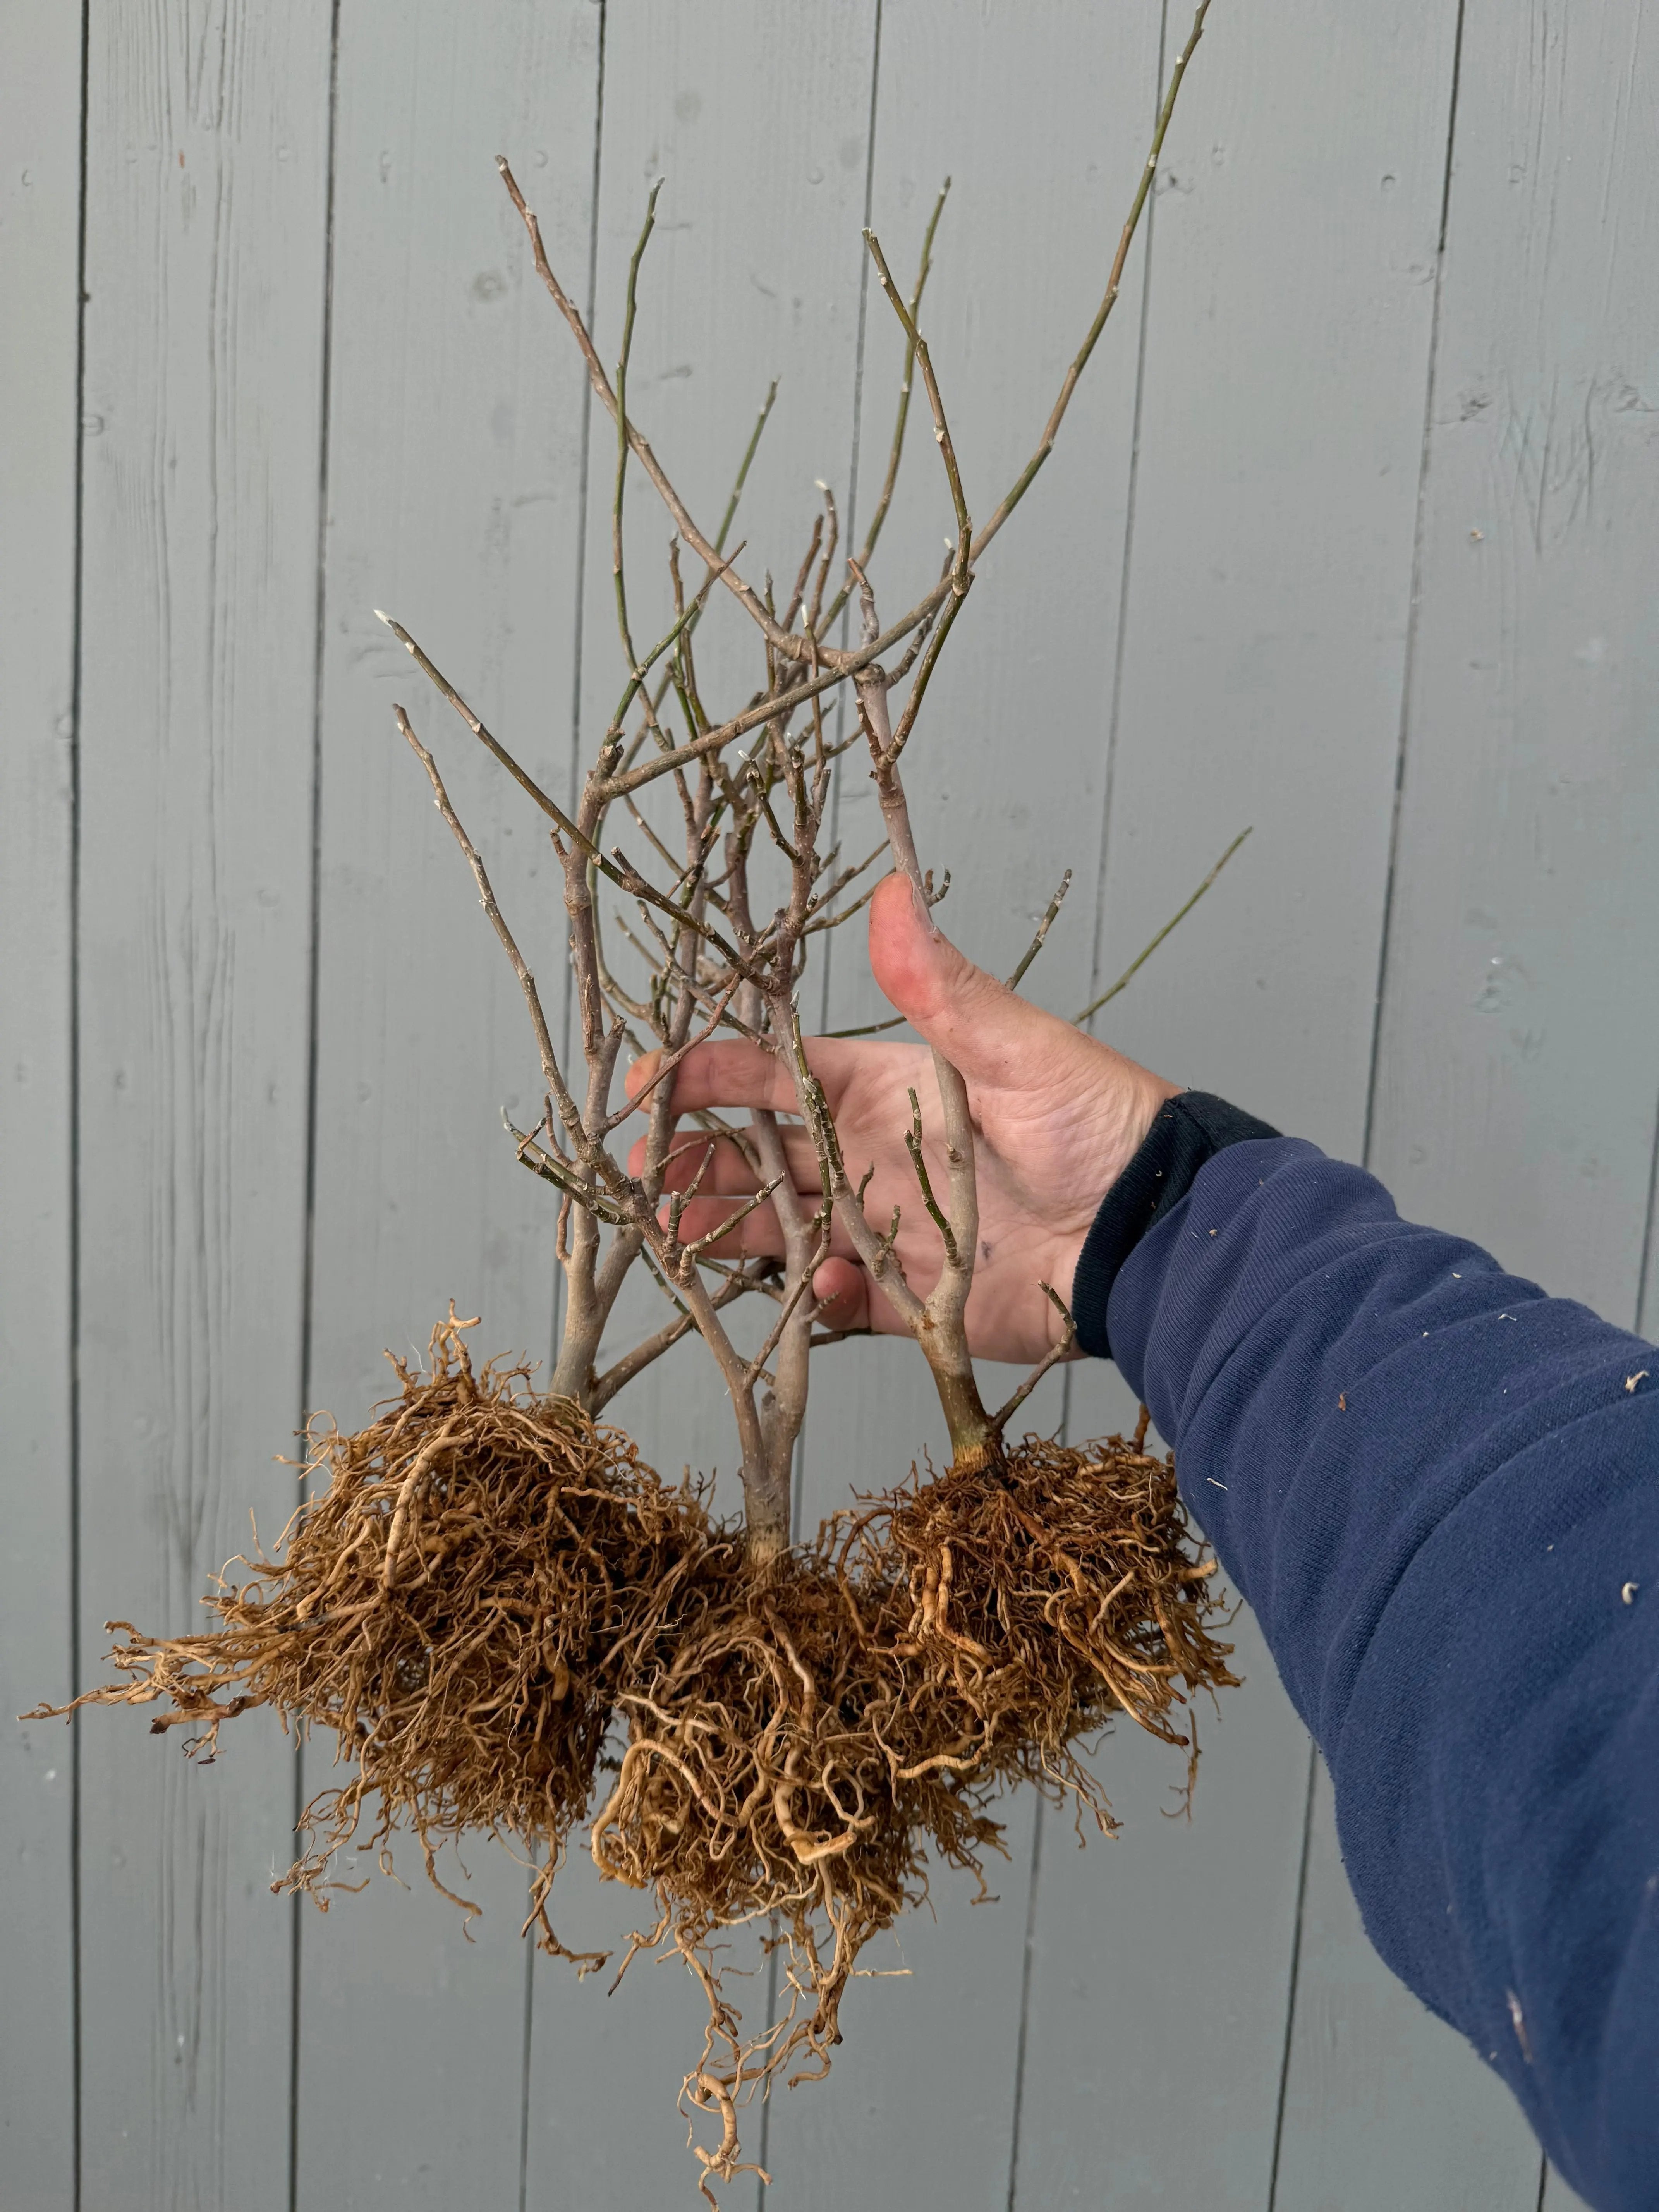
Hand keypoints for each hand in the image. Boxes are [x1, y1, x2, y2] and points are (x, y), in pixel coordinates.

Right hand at [624, 873, 1176, 1365]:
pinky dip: (816, 1298)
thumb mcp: (1017, 1047)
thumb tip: (895, 891)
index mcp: (884, 1089)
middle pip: (756, 1153)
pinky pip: (839, 1301)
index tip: (651, 1080)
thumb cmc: (1096, 1125)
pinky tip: (815, 1287)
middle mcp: (870, 1156)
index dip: (709, 1072)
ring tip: (673, 1233)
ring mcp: (884, 1227)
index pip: (775, 1072)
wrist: (1150, 1231)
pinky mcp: (909, 1296)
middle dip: (691, 1159)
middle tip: (639, 1169)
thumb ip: (943, 987)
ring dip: (724, 1229)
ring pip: (777, 1227)